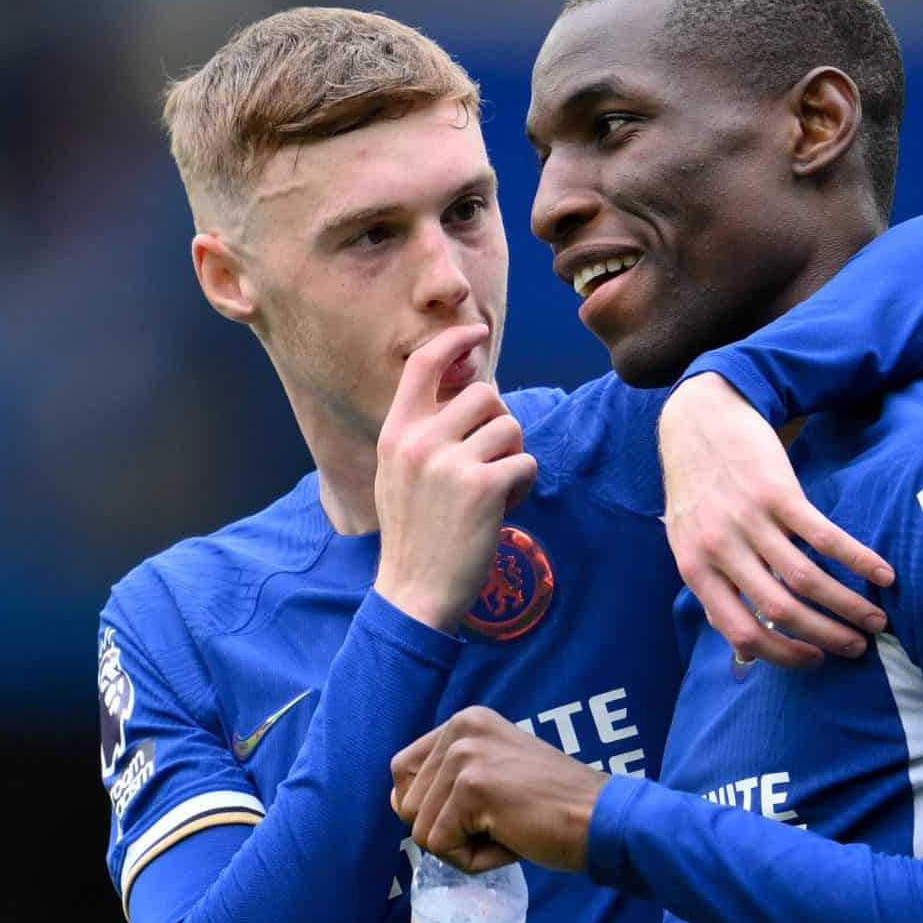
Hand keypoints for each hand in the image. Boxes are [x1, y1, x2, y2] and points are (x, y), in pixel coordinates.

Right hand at [374, 324, 538, 631]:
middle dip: (500, 423)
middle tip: (490, 460)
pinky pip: (526, 463)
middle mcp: (419, 442)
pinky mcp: (484, 488)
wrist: (414, 590)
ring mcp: (451, 464)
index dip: (453, 341)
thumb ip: (423, 432)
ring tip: (493, 490)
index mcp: (396, 434)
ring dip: (513, 457)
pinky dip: (524, 486)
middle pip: (486, 394)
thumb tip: (471, 390)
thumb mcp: (398, 474)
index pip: (422, 365)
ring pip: (511, 428)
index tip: (476, 332)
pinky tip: (503, 509)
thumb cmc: (414, 532)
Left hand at [391, 707, 605, 872]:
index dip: (431, 807)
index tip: (479, 808)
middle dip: (449, 830)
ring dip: (463, 846)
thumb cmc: (551, 806)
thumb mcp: (494, 772)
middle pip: (408, 805)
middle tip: (502, 819)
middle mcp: (460, 728)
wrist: (600, 818)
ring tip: (508, 828)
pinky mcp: (472, 787)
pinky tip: (511, 839)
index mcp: (464, 721)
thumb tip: (399, 803)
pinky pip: (442, 847)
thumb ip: (448, 779)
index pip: (402, 772)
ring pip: (422, 831)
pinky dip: (474, 859)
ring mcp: (465, 755)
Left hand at [658, 372, 893, 667]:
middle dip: (826, 636)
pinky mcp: (778, 493)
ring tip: (876, 619)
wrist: (698, 418)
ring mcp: (749, 521)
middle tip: (858, 646)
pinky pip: (824, 537)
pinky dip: (858, 559)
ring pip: (806, 579)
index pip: (741, 633)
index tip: (815, 660)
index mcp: (696, 569)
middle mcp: (720, 550)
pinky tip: (882, 574)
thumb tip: (745, 648)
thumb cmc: (697, 486)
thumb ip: (714, 587)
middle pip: (781, 611)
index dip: (783, 655)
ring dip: (848, 605)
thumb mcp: (688, 540)